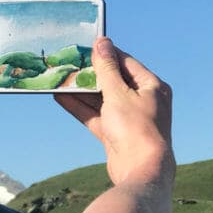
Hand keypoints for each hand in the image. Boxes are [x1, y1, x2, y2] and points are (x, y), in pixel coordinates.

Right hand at [55, 37, 173, 186]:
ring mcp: (129, 119)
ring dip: (82, 92)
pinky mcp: (116, 134)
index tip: (85, 46)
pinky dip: (81, 108)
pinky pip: (96, 116)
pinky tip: (61, 98)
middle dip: (90, 74)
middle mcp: (143, 100)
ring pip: (102, 100)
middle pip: (113, 81)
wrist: (140, 169)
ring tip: (60, 80)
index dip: (105, 54)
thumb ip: (107, 68)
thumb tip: (102, 43)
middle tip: (69, 64)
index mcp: (152, 86)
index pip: (126, 62)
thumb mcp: (118, 93)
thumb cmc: (135, 127)